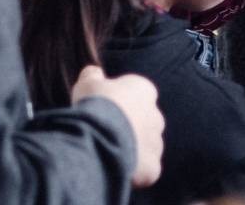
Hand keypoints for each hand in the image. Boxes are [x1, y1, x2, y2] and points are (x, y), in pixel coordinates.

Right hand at [72, 65, 164, 186]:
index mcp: (145, 91)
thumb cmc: (95, 105)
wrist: (100, 135)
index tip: (106, 112)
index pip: (139, 96)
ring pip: (147, 148)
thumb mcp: (88, 83)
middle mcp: (156, 116)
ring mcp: (156, 143)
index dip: (122, 104)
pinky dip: (135, 172)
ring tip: (110, 153)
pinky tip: (118, 168)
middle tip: (108, 134)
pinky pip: (146, 170)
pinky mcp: (153, 167)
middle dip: (131, 128)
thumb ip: (93, 75)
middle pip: (145, 123)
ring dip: (133, 151)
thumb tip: (94, 71)